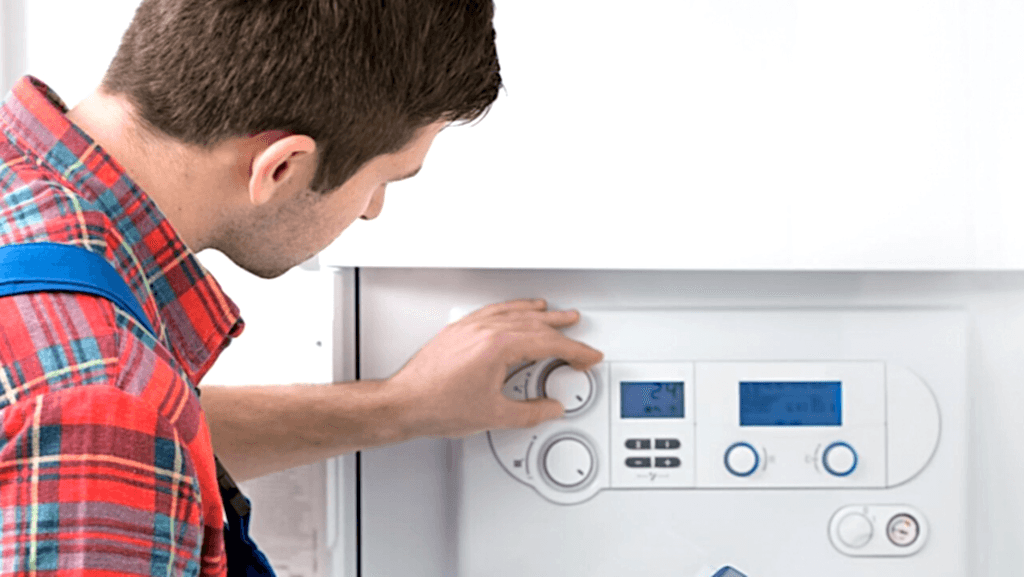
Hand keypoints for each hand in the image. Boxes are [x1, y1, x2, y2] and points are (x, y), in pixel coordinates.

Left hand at [385, 298, 603, 438]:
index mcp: (498, 347)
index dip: (574, 350)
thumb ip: (530, 413)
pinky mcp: (458, 330)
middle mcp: (485, 331)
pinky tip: (516, 311)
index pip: (548, 343)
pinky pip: (493, 311)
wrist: (403, 403)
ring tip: (555, 313)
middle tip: (579, 335)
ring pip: (514, 313)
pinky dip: (512, 309)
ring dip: (539, 314)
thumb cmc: (437, 406)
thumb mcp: (493, 415)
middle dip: (562, 330)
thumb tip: (550, 408)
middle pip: (534, 324)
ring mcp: (470, 327)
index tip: (587, 357)